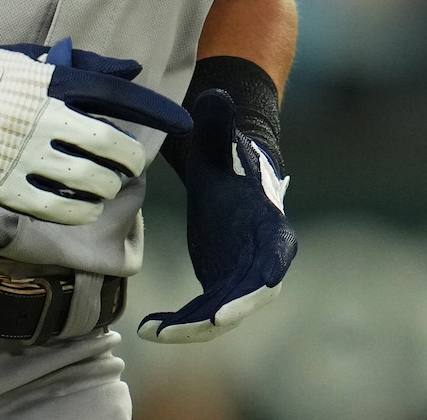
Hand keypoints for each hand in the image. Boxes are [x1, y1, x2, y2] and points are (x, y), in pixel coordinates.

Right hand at [0, 38, 191, 224]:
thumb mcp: (31, 59)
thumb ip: (83, 67)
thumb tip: (132, 72)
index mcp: (53, 82)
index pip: (120, 96)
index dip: (157, 111)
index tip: (181, 123)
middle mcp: (45, 118)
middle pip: (111, 147)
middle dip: (131, 160)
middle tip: (131, 166)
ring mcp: (26, 156)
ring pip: (90, 183)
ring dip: (108, 188)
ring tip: (106, 187)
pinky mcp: (6, 187)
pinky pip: (58, 208)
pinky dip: (80, 211)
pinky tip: (83, 208)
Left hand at [137, 89, 294, 343]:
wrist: (226, 176)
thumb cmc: (226, 157)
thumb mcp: (217, 142)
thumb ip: (217, 123)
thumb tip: (216, 93)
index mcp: (271, 226)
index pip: (277, 257)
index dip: (266, 277)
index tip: (257, 292)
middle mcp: (263, 260)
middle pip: (250, 296)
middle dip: (226, 314)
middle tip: (198, 326)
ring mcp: (241, 277)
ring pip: (224, 313)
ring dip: (194, 328)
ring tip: (157, 332)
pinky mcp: (220, 285)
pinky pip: (203, 314)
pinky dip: (180, 324)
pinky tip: (149, 328)